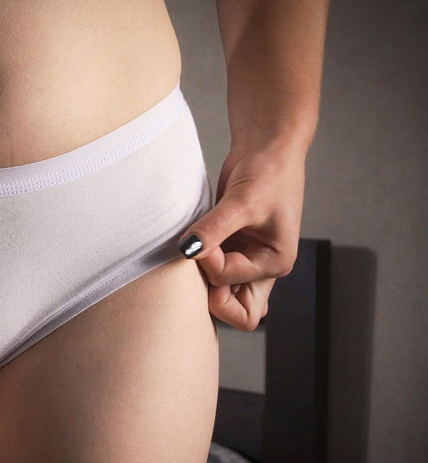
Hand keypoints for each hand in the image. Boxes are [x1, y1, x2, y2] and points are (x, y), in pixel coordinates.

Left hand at [176, 143, 305, 329]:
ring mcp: (243, 261)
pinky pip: (210, 272)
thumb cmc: (269, 173)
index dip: (210, 264)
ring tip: (195, 249)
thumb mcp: (242, 202)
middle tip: (198, 263)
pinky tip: (192, 244)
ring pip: (220, 295)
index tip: (202, 238)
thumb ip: (213, 229)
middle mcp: (261, 268)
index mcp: (275, 262)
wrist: (266, 149)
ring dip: (203, 279)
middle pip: (236, 312)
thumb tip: (187, 250)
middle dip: (212, 296)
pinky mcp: (227, 249)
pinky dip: (198, 264)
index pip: (230, 282)